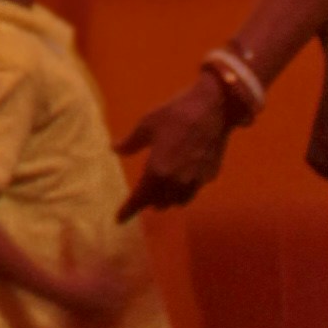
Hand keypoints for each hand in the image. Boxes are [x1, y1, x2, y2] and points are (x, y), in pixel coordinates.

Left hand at [122, 74, 234, 213]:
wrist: (213, 108)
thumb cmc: (175, 114)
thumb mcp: (146, 125)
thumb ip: (131, 143)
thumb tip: (115, 150)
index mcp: (157, 171)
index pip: (140, 198)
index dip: (128, 210)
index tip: (118, 219)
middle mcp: (176, 181)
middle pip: (160, 203)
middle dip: (149, 202)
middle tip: (142, 196)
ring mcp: (196, 180)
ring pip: (179, 201)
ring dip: (168, 199)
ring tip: (162, 193)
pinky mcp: (210, 175)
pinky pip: (194, 190)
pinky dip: (185, 189)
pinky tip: (183, 178)